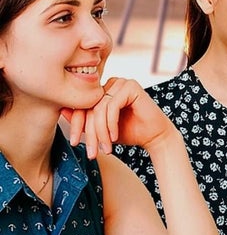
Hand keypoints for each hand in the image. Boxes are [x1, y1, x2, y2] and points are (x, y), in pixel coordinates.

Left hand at [60, 77, 177, 157]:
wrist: (155, 137)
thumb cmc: (130, 133)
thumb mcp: (102, 130)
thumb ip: (85, 120)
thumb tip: (63, 111)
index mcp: (103, 91)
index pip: (82, 105)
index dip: (76, 124)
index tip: (74, 142)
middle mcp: (111, 83)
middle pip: (90, 107)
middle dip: (89, 132)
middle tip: (91, 152)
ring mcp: (121, 83)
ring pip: (100, 108)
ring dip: (101, 132)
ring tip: (106, 148)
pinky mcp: (131, 86)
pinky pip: (112, 106)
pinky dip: (111, 124)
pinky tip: (114, 137)